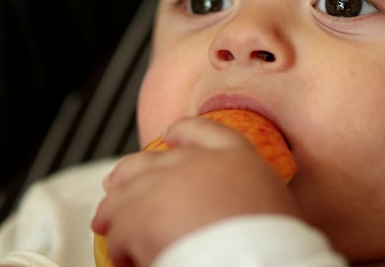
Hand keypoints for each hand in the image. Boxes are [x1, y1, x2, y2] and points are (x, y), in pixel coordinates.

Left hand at [91, 117, 299, 266]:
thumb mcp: (273, 204)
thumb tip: (231, 206)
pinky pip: (118, 229)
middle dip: (130, 173)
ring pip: (126, 192)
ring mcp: (167, 185)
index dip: (182, 132)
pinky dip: (118, 245)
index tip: (169, 134)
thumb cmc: (271, 247)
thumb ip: (246, 191)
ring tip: (111, 229)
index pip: (203, 131)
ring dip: (116, 212)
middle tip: (118, 187)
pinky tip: (125, 258)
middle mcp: (198, 164)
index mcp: (236, 158)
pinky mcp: (142, 215)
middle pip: (152, 159)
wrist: (257, 265)